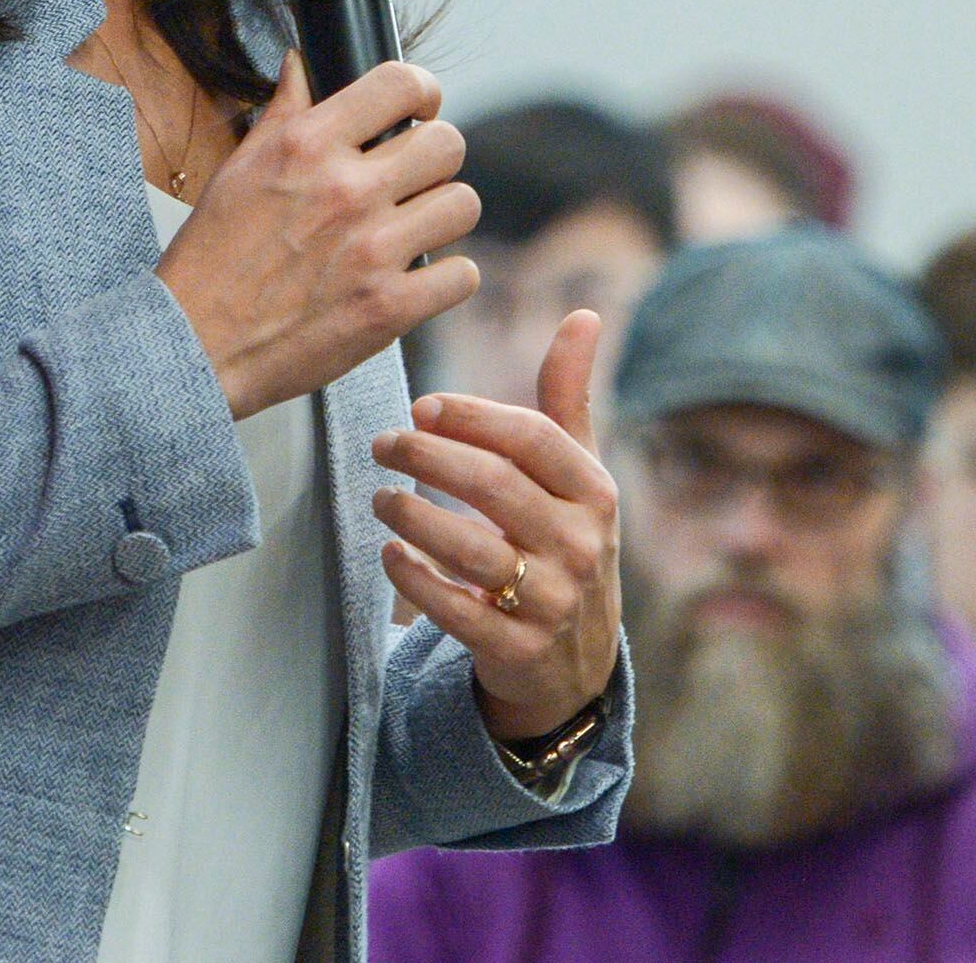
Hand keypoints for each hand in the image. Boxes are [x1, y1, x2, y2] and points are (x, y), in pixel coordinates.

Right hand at [157, 54, 480, 419]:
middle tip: (411, 179)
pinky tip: (414, 277)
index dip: (422, 93)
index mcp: (306, 145)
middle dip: (434, 159)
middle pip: (448, 144)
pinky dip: (444, 279)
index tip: (419, 111)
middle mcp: (346, 189)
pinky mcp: (389, 308)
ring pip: (463, 204)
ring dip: (441, 216)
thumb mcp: (237, 169)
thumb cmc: (210, 259)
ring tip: (412, 229)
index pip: (401, 84)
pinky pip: (461, 275)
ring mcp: (373, 250)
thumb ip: (282, 113)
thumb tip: (300, 66)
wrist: (195, 344)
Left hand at [371, 309, 622, 740]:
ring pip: (471, 550)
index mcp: (595, 493)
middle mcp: (582, 546)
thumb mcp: (577, 472)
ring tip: (380, 496)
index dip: (472, 417)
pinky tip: (390, 553)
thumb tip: (584, 315)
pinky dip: (415, 578)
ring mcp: (552, 601)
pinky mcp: (518, 648)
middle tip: (383, 443)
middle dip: (428, 458)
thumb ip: (568, 397)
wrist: (576, 659)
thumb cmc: (565, 538)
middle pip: (495, 487)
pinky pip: (456, 610)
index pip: (531, 440)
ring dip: (412, 517)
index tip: (421, 406)